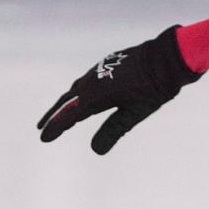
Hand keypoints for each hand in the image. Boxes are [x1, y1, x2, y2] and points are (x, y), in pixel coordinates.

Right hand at [37, 26, 200, 153]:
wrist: (166, 57)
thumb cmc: (154, 87)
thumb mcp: (135, 113)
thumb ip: (114, 130)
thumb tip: (95, 151)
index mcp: (98, 94)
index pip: (71, 115)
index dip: (56, 127)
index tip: (44, 138)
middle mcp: (93, 81)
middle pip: (67, 101)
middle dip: (54, 116)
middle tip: (41, 128)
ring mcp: (98, 71)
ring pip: (75, 90)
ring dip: (64, 104)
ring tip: (57, 115)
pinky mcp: (105, 66)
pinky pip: (84, 82)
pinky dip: (76, 93)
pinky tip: (80, 97)